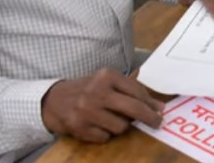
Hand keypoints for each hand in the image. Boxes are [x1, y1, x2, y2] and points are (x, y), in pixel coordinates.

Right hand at [41, 68, 162, 142]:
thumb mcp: (106, 81)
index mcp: (106, 76)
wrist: (53, 100)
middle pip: (133, 109)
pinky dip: (106, 133)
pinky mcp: (80, 128)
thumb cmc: (87, 89)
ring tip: (111, 119)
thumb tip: (158, 107)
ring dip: (121, 126)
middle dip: (149, 118)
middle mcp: (97, 92)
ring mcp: (87, 111)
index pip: (137, 91)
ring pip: (121, 127)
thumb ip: (130, 91)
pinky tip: (98, 125)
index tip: (160, 110)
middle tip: (158, 123)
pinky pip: (106, 137)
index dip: (151, 103)